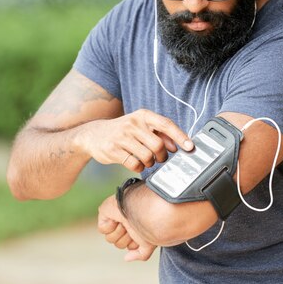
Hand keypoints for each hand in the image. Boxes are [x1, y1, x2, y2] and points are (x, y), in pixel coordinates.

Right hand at [78, 109, 193, 172]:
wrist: (93, 135)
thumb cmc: (123, 131)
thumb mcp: (140, 126)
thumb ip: (160, 134)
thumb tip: (177, 146)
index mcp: (143, 115)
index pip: (166, 124)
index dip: (180, 136)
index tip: (190, 147)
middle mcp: (132, 123)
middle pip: (158, 145)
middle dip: (162, 156)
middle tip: (160, 158)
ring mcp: (122, 137)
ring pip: (147, 157)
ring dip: (150, 163)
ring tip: (146, 160)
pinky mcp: (113, 150)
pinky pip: (134, 164)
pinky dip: (139, 167)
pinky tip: (135, 163)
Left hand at [97, 196, 156, 261]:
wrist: (141, 209)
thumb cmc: (147, 223)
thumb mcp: (150, 244)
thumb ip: (141, 255)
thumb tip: (126, 258)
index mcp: (135, 229)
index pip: (129, 246)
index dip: (133, 243)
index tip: (139, 233)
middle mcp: (125, 223)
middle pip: (118, 244)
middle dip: (125, 238)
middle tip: (131, 226)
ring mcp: (114, 218)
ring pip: (110, 239)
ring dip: (119, 232)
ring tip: (124, 222)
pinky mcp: (105, 213)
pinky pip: (102, 229)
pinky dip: (110, 226)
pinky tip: (116, 219)